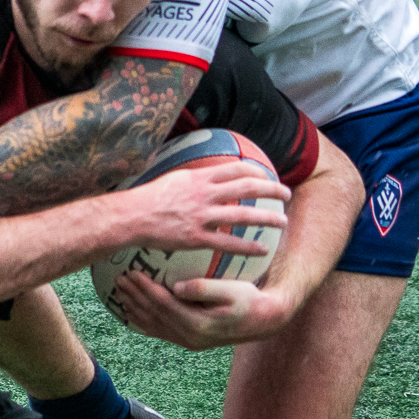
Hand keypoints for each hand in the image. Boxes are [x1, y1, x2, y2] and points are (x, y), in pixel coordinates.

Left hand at [111, 271, 294, 349]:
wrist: (263, 321)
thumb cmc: (249, 299)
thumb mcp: (231, 290)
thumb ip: (204, 289)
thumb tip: (177, 287)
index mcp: (198, 324)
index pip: (164, 305)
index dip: (145, 289)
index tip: (132, 272)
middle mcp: (190, 338)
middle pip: (154, 315)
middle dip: (134, 296)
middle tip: (119, 277)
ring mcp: (188, 342)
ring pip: (154, 325)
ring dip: (135, 308)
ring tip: (120, 292)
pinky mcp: (189, 341)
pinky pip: (160, 332)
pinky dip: (143, 321)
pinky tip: (132, 312)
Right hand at [125, 162, 290, 256]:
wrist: (133, 216)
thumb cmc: (149, 197)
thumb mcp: (175, 178)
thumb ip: (194, 177)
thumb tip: (207, 174)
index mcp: (199, 177)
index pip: (235, 169)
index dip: (256, 171)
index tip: (267, 174)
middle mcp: (205, 194)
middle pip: (246, 188)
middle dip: (271, 190)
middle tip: (286, 194)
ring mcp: (202, 216)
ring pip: (243, 216)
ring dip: (267, 218)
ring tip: (283, 221)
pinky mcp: (197, 238)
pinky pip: (228, 243)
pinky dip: (248, 246)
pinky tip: (262, 249)